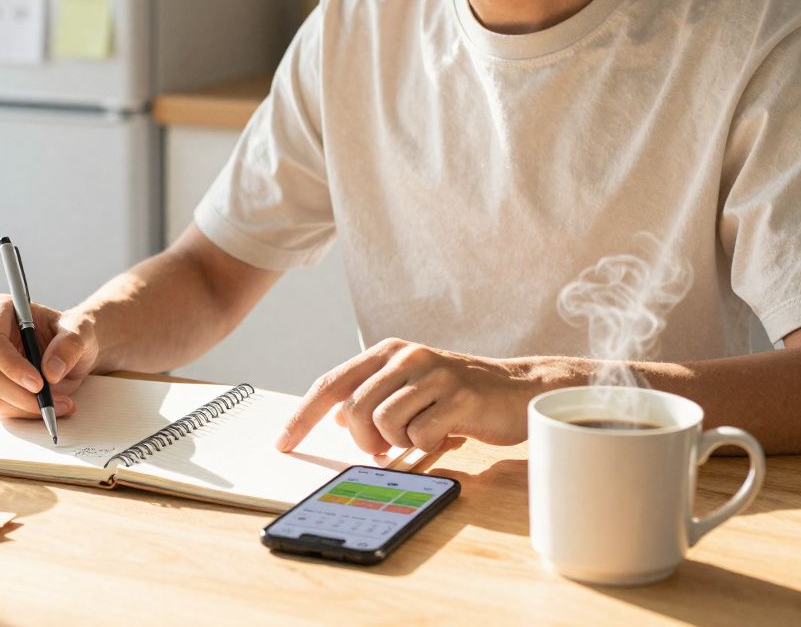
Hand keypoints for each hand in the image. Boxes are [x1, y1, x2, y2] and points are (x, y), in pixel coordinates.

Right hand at [0, 295, 98, 418]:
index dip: (11, 365)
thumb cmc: (69, 334)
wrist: (65, 352)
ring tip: (60, 403)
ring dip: (27, 408)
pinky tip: (45, 405)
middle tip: (53, 402)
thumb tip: (51, 371)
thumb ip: (70, 345)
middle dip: (22, 396)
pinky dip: (24, 413)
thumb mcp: (81, 331)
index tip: (39, 383)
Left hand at [276, 338, 567, 453]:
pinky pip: (420, 436)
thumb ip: (373, 399)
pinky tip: (448, 434)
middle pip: (355, 410)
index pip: (331, 384)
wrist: (518, 391)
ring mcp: (432, 374)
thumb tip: (339, 420)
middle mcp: (406, 357)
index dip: (303, 416)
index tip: (283, 443)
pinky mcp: (458, 396)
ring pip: (384, 424)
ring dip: (400, 443)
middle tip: (388, 447)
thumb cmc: (457, 395)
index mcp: (387, 352)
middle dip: (366, 440)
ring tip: (424, 435)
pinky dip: (428, 446)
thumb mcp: (409, 389)